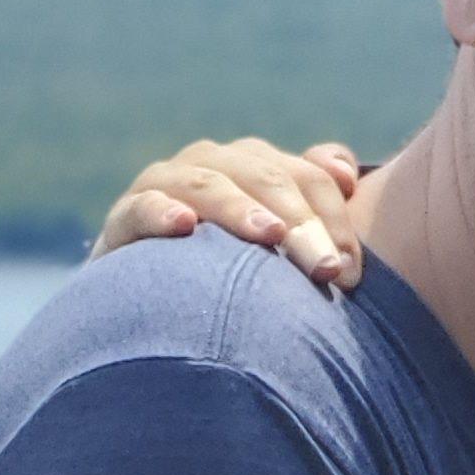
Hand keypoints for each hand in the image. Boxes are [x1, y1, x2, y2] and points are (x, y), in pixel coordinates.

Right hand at [91, 136, 365, 286]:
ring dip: (238, 207)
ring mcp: (165, 186)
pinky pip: (140, 207)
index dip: (333, 215)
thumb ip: (317, 204)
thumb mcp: (280, 244)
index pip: (304, 175)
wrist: (150, 309)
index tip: (351, 269)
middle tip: (325, 268)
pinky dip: (161, 212)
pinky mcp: (123, 221)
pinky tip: (184, 227)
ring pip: (206, 182)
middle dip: (299, 221)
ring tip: (269, 235)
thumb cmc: (230, 277)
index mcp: (255, 167)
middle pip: (263, 176)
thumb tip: (348, 175)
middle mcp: (211, 165)